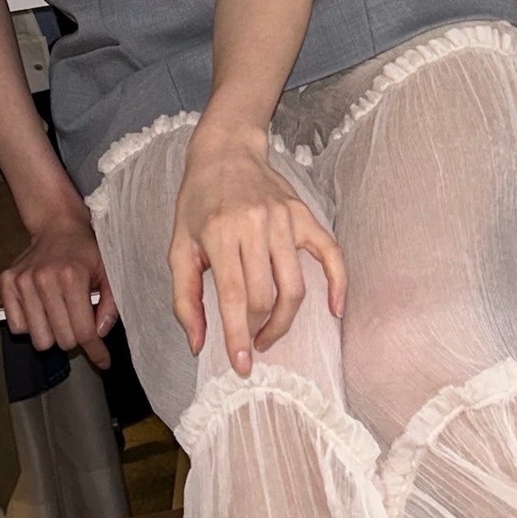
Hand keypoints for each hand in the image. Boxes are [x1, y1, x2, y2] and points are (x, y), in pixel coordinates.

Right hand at [0, 200, 117, 370]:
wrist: (58, 225)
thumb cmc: (85, 250)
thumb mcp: (108, 272)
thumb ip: (111, 304)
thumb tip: (99, 333)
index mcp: (72, 276)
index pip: (84, 332)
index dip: (95, 351)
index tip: (102, 360)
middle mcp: (44, 279)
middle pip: (62, 341)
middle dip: (75, 337)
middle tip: (78, 320)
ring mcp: (23, 281)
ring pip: (39, 339)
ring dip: (52, 334)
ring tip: (59, 314)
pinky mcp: (7, 283)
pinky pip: (16, 327)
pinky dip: (30, 326)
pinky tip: (41, 309)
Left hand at [168, 130, 345, 376]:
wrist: (225, 152)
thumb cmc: (197, 202)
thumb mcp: (178, 246)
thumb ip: (184, 298)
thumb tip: (197, 344)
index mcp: (220, 233)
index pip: (235, 296)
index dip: (238, 336)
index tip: (242, 365)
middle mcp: (255, 224)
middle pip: (265, 296)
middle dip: (257, 329)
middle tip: (248, 340)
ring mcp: (284, 218)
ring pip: (294, 285)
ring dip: (284, 319)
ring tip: (269, 332)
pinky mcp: (303, 214)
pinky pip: (329, 253)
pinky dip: (337, 283)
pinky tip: (335, 310)